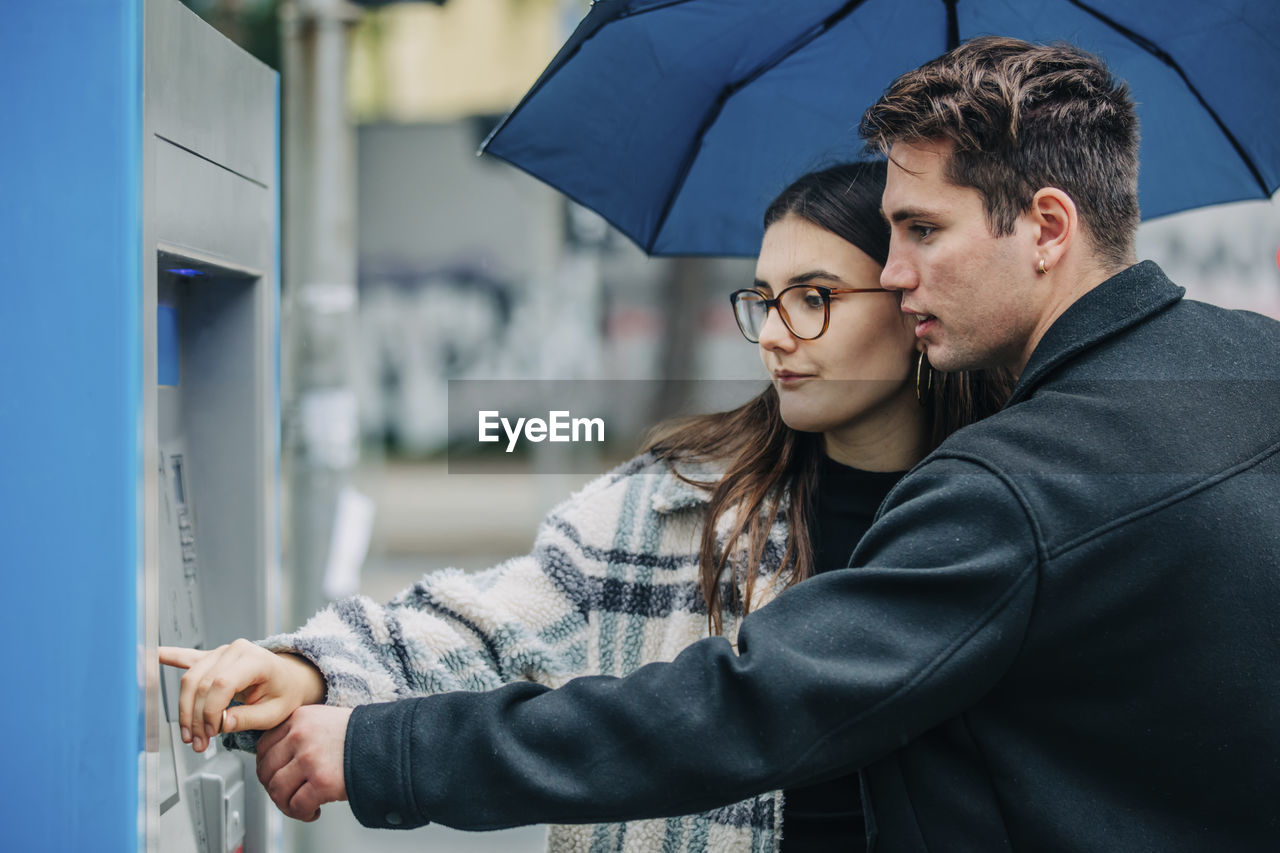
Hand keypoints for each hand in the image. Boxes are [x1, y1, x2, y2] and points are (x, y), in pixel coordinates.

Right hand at [159, 640, 326, 751]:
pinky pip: (187, 658)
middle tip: (199, 743)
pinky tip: (152, 654)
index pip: (221, 684)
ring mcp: (221, 652)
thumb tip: (221, 724)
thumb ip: (248, 718)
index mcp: (254, 659)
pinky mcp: (212, 658)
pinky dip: (170, 656)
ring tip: (190, 735)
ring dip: (185, 710)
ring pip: (189, 680)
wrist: (290, 679)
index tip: (212, 733)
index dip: (211, 712)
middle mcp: (235, 650)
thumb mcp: (275, 712)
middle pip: (201, 684)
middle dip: (196, 718)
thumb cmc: (285, 694)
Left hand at [256, 705, 350, 820]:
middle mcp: (301, 736)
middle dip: (274, 789)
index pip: (264, 747)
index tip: (275, 777)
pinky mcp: (322, 782)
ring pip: (277, 790)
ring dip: (286, 804)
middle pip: (267, 770)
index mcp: (299, 718)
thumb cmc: (360, 735)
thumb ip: (299, 732)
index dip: (266, 767)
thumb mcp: (324, 719)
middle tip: (287, 795)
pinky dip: (302, 814)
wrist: (389, 743)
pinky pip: (297, 806)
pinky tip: (313, 812)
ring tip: (300, 806)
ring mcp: (310, 759)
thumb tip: (277, 761)